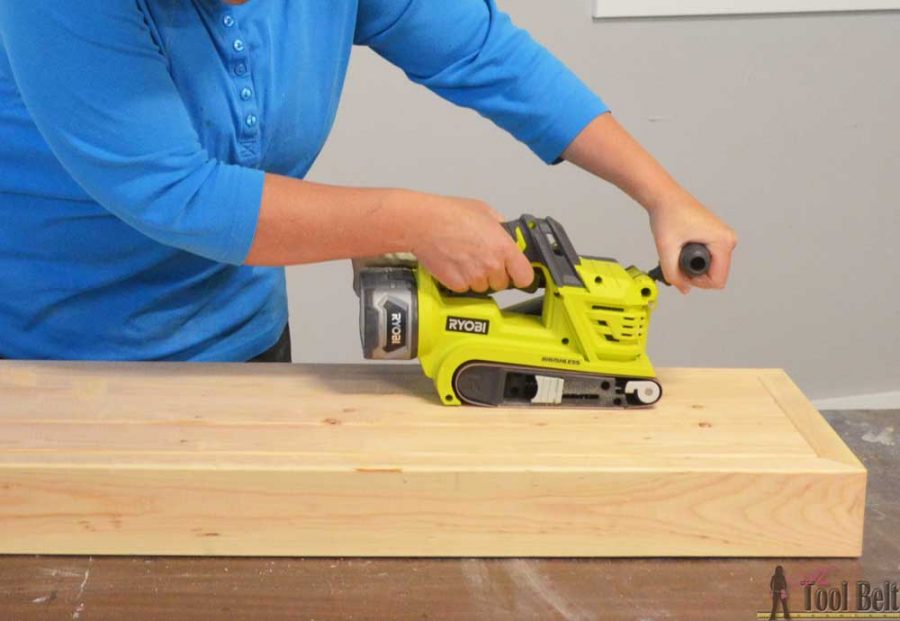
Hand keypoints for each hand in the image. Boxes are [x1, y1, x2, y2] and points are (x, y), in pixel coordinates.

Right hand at [395, 191, 533, 292]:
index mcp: (504, 248)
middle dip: (494, 275)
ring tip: (464, 258)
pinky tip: (454, 264)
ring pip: (482, 287)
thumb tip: (505, 234)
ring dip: (476, 278)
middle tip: (480, 258)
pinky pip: (465, 289)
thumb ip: (500, 227)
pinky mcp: (457, 285)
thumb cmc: (450, 214)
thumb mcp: (485, 212)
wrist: (423, 224)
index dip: (520, 275)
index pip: (525, 277)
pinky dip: (460, 280)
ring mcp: (474, 278)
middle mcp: (492, 266)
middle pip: (502, 284)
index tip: (516, 273)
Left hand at [648, 191, 736, 292]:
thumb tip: (684, 289)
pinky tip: (683, 249)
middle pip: (716, 276)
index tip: (681, 272)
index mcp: (723, 241)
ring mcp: (725, 238)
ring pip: (713, 268)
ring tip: (679, 253)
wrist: (665, 197)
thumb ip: (673, 274)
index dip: (698, 283)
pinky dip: (695, 259)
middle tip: (676, 260)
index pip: (718, 281)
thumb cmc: (668, 214)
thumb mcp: (666, 249)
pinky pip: (711, 259)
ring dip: (694, 267)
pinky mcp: (718, 237)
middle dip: (695, 275)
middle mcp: (729, 239)